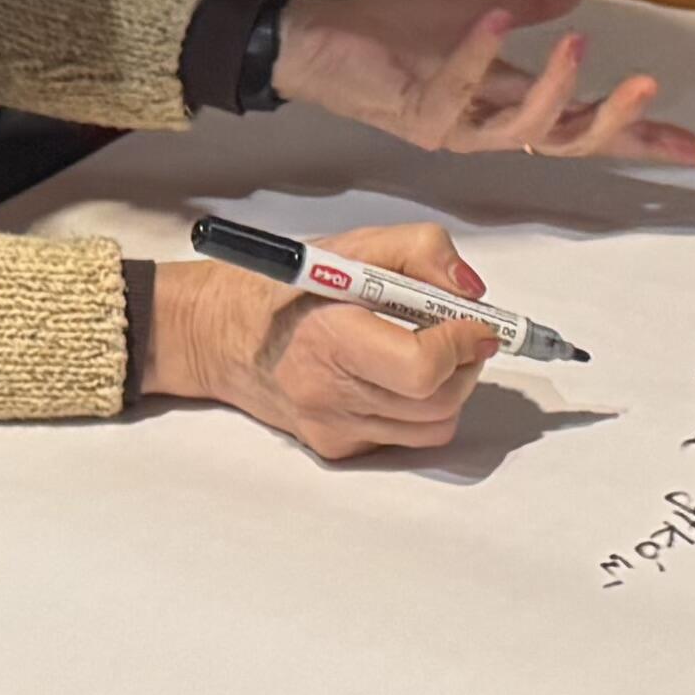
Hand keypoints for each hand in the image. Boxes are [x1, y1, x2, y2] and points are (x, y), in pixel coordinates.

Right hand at [139, 223, 499, 458]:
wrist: (219, 336)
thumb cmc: (285, 290)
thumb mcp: (353, 245)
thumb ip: (421, 252)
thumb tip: (470, 291)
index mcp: (331, 338)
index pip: (421, 368)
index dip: (461, 344)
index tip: (474, 323)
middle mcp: (330, 394)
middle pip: (439, 402)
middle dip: (465, 365)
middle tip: (461, 334)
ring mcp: (333, 428)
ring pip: (432, 427)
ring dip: (448, 389)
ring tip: (429, 353)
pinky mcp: (336, 449)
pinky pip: (405, 438)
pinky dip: (418, 409)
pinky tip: (393, 377)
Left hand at [273, 0, 694, 166]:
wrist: (316, 40)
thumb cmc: (386, 32)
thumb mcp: (469, 7)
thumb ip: (526, 4)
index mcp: (505, 102)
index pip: (582, 126)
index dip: (637, 138)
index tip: (691, 148)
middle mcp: (485, 125)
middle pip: (565, 143)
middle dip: (613, 125)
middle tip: (649, 91)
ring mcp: (452, 125)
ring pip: (520, 130)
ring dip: (555, 89)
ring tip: (581, 44)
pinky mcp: (416, 110)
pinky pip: (457, 91)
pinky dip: (479, 54)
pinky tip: (495, 17)